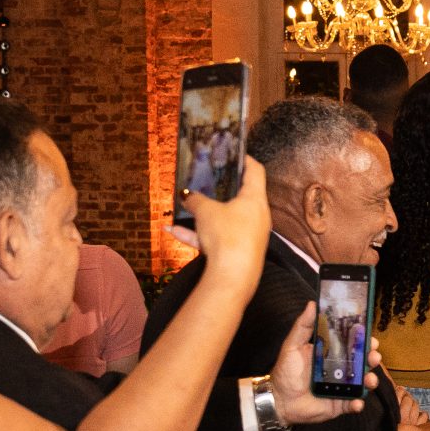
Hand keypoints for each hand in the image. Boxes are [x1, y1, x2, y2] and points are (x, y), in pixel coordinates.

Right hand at [176, 157, 271, 281]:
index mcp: (255, 199)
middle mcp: (257, 216)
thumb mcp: (205, 212)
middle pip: (239, 196)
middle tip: (206, 177)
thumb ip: (195, 200)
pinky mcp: (238, 252)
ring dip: (203, 214)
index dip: (244, 159)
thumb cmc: (227, 236)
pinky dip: (198, 234)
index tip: (232, 153)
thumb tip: (187, 195)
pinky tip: (172, 231)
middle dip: (220, 188)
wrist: (233, 277)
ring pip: (223, 218)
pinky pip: (216, 238)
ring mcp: (249, 235)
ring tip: (184, 205)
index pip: (255, 171)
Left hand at [265, 306, 368, 425]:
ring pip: (364, 382)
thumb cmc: (285, 372)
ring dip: (371, 379)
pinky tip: (356, 402)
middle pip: (363, 361)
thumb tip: (312, 304)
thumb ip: (303, 326)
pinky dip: (358, 403)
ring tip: (369, 380)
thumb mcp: (292, 346)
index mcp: (331, 353)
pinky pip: (355, 403)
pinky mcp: (341, 404)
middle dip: (372, 358)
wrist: (279, 401)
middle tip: (373, 357)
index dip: (363, 340)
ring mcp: (342, 387)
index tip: (369, 337)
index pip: (352, 344)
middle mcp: (340, 369)